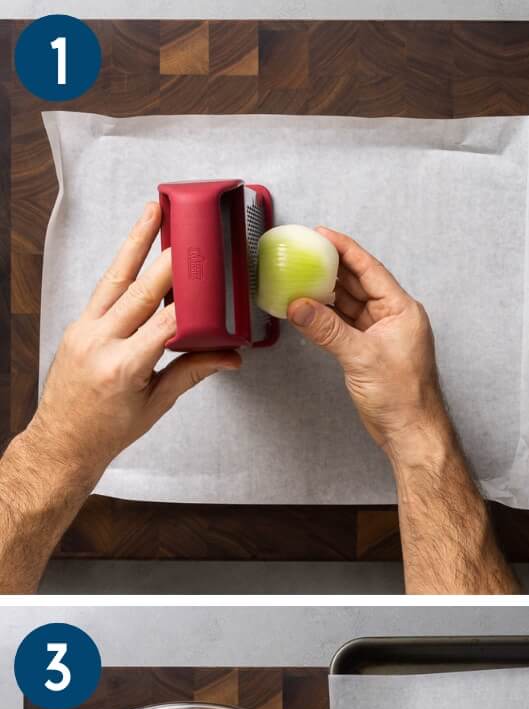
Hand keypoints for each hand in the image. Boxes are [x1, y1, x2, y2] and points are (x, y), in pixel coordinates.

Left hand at [32, 201, 240, 484]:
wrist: (64, 439)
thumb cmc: (109, 429)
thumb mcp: (157, 403)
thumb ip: (192, 372)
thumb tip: (229, 357)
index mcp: (123, 368)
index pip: (165, 325)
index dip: (192, 304)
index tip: (211, 284)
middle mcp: (99, 342)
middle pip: (139, 291)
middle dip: (166, 259)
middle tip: (188, 232)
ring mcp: (84, 330)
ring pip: (114, 278)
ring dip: (135, 243)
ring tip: (152, 214)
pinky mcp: (78, 325)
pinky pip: (103, 290)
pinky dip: (122, 267)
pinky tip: (136, 249)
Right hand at [285, 227, 449, 466]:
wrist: (410, 432)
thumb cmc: (404, 398)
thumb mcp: (361, 357)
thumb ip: (327, 330)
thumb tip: (299, 306)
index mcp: (402, 310)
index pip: (369, 269)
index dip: (345, 249)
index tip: (321, 234)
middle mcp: (393, 318)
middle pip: (357, 283)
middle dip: (330, 268)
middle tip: (303, 254)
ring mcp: (380, 334)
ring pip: (348, 304)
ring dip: (325, 293)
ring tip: (298, 278)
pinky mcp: (369, 351)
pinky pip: (344, 324)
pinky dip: (325, 317)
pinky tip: (306, 309)